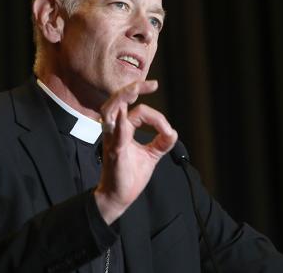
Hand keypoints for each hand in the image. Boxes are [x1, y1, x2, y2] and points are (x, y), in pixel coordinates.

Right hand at [94, 80, 177, 223]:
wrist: (119, 197)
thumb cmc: (129, 176)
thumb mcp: (150, 156)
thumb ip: (160, 142)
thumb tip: (173, 133)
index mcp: (122, 130)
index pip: (137, 111)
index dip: (156, 117)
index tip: (168, 131)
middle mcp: (114, 131)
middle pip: (118, 101)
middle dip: (132, 89)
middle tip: (152, 84)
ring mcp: (111, 140)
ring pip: (110, 110)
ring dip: (122, 98)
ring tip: (134, 90)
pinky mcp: (113, 152)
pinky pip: (114, 134)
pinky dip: (119, 124)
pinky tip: (124, 117)